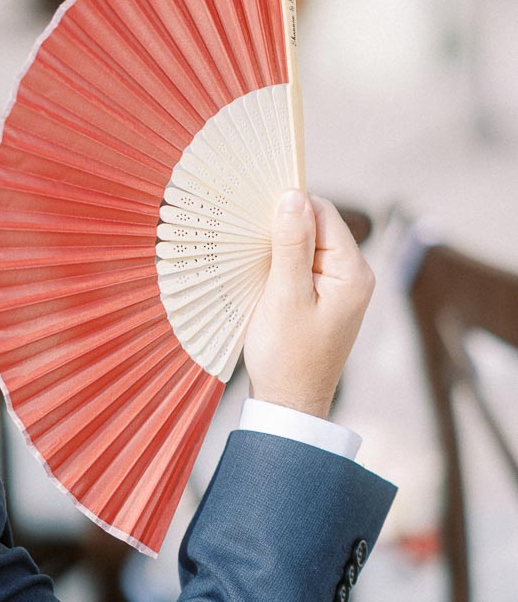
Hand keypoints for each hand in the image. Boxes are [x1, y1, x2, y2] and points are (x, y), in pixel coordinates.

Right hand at [243, 190, 374, 419]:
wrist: (289, 404)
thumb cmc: (287, 357)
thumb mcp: (285, 296)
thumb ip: (291, 245)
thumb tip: (293, 196)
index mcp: (352, 272)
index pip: (323, 214)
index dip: (289, 208)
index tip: (254, 214)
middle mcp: (353, 276)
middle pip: (316, 226)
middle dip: (282, 227)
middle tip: (248, 241)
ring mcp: (339, 288)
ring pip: (306, 246)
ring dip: (278, 248)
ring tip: (252, 263)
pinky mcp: (323, 299)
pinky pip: (302, 266)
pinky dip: (280, 265)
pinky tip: (261, 277)